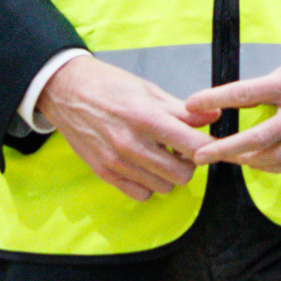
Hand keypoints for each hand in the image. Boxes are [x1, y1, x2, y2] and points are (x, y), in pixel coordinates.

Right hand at [31, 55, 213, 201]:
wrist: (67, 92)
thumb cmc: (110, 86)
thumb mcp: (149, 91)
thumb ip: (183, 109)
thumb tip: (213, 117)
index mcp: (146, 118)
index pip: (193, 145)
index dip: (209, 147)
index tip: (211, 144)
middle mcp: (131, 144)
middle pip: (181, 174)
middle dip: (189, 163)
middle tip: (183, 149)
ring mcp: (116, 162)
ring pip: (163, 187)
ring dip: (169, 174)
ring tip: (162, 154)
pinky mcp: (104, 174)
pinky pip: (140, 194)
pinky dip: (149, 184)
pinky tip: (145, 166)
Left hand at [187, 33, 280, 174]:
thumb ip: (276, 82)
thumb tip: (249, 99)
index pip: (246, 93)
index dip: (216, 99)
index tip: (192, 104)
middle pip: (256, 138)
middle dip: (224, 150)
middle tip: (201, 154)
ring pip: (275, 158)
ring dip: (247, 162)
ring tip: (230, 159)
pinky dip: (276, 169)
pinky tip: (262, 164)